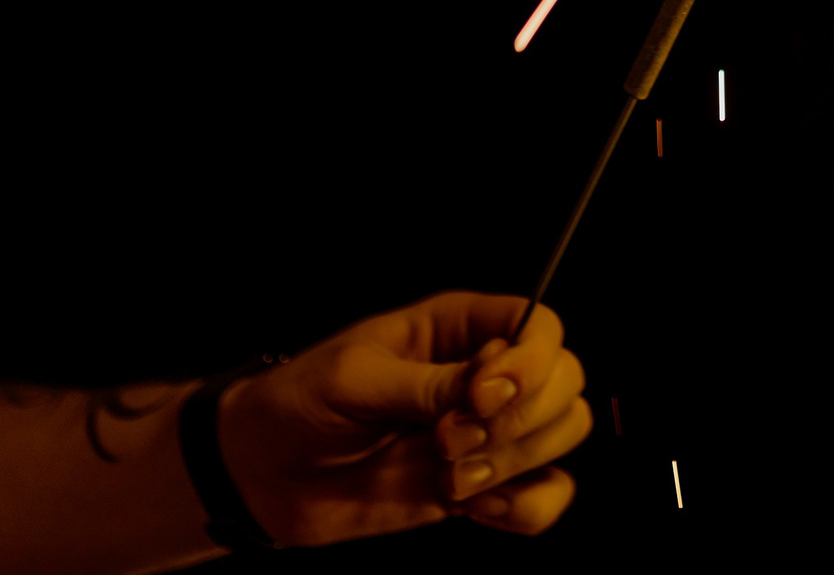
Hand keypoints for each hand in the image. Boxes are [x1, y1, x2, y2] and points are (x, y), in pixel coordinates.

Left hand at [214, 292, 589, 542]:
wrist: (268, 474)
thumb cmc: (302, 404)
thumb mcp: (354, 380)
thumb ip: (425, 385)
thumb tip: (487, 391)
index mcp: (459, 327)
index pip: (541, 325)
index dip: (529, 361)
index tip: (480, 395)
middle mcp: (487, 373)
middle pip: (565, 380)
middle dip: (519, 420)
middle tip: (446, 441)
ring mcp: (490, 430)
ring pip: (565, 433)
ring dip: (517, 462)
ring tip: (450, 477)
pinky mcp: (486, 485)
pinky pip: (548, 494)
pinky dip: (527, 507)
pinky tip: (477, 509)